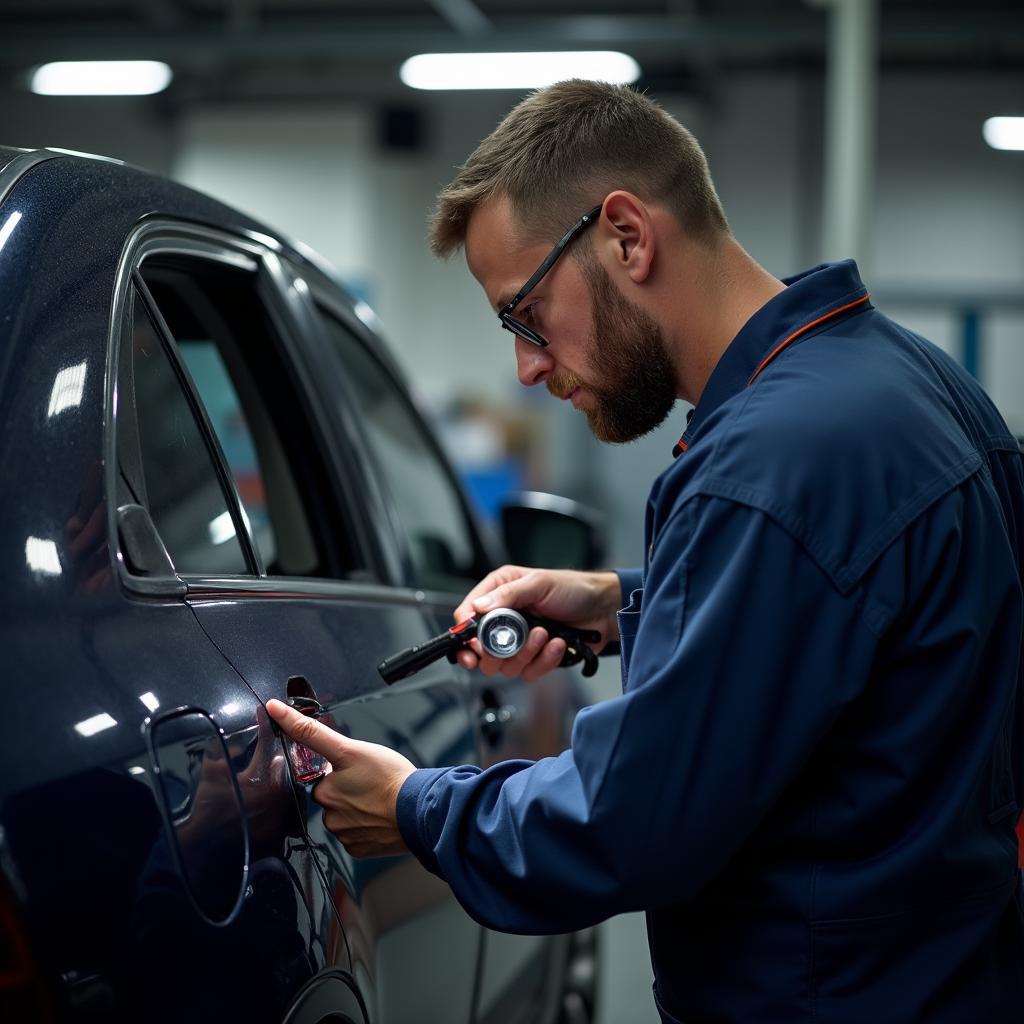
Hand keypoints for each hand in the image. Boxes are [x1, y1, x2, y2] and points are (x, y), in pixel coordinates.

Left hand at [265, 699, 416, 857]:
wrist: (419, 811)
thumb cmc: (391, 778)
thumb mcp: (352, 748)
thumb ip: (314, 733)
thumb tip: (278, 711)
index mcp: (325, 789)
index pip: (319, 776)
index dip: (332, 772)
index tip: (349, 774)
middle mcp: (330, 813)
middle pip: (333, 795)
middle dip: (348, 788)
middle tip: (371, 781)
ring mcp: (344, 833)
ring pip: (345, 815)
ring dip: (357, 807)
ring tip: (379, 799)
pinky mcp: (358, 848)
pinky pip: (356, 834)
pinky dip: (366, 826)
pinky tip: (380, 816)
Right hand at [453, 566, 620, 681]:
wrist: (603, 609)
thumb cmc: (573, 588)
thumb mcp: (539, 583)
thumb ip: (508, 594)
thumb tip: (479, 607)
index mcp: (499, 594)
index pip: (468, 616)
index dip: (465, 633)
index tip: (473, 646)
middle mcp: (505, 619)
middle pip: (481, 649)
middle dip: (496, 652)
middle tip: (511, 644)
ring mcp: (520, 641)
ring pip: (504, 665)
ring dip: (525, 653)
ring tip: (544, 635)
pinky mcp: (536, 658)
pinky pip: (529, 671)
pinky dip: (543, 661)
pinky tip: (557, 644)